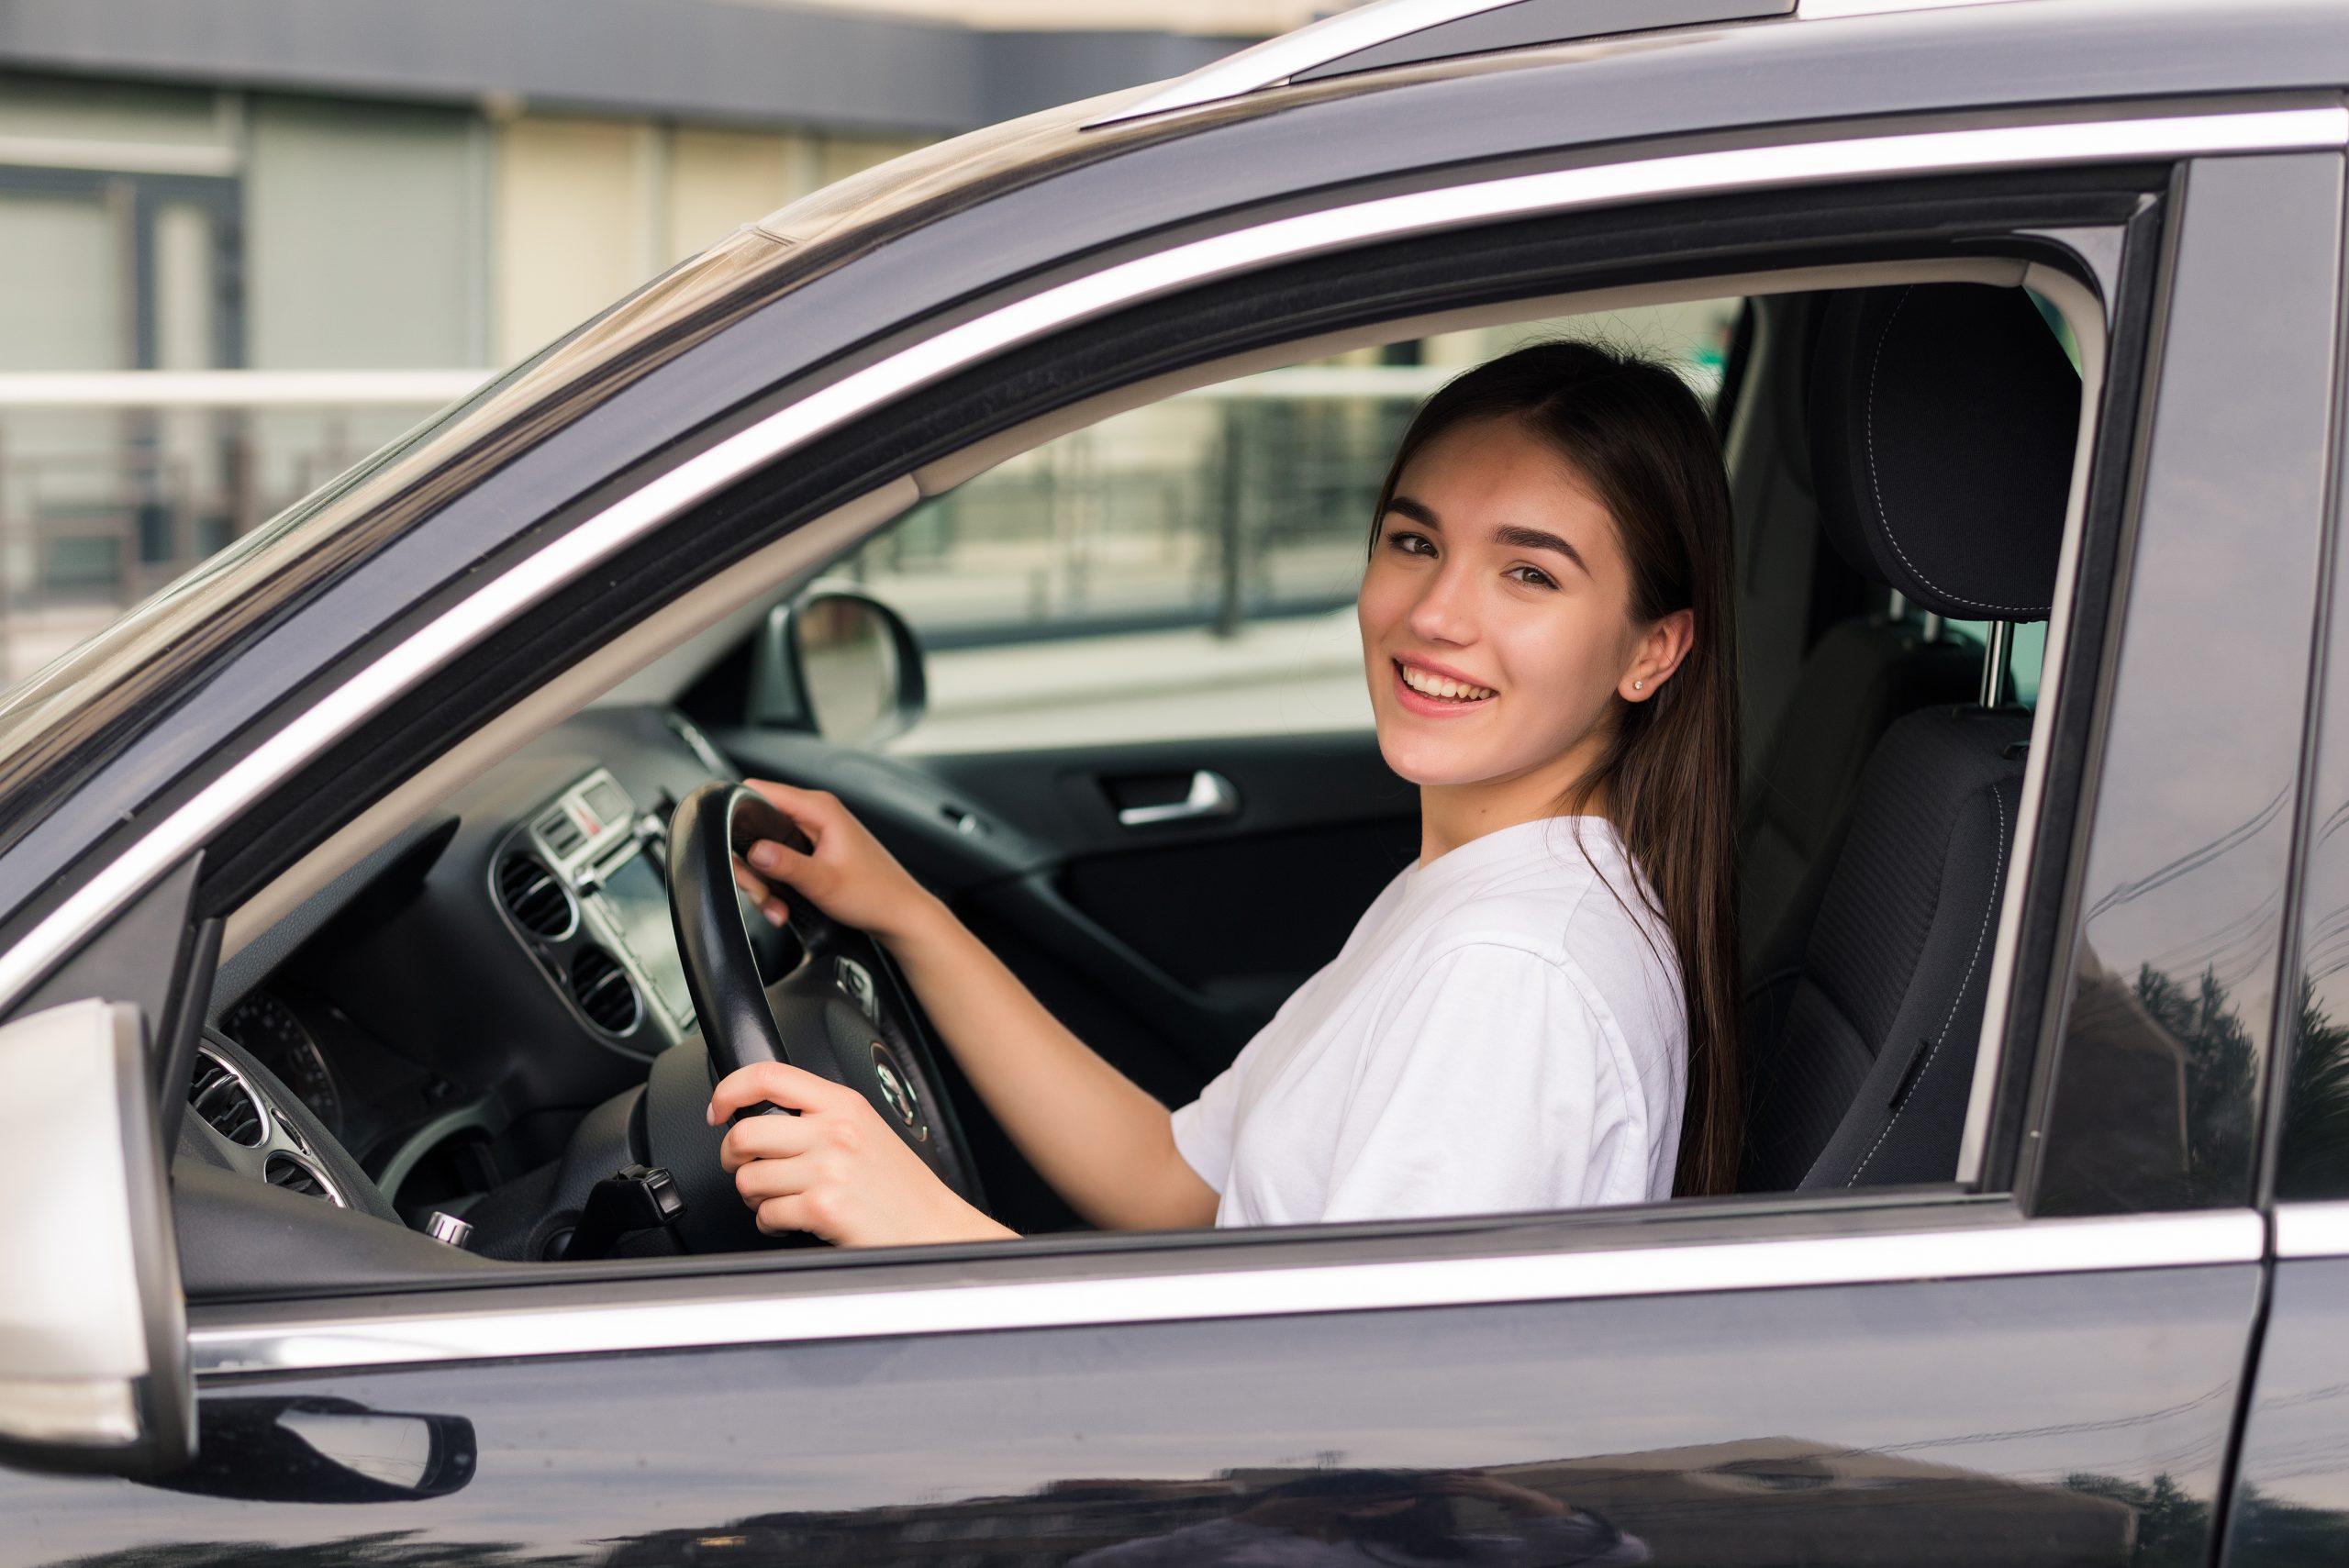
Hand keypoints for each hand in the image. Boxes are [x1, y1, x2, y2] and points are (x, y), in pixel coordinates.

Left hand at [708, 1060, 1014, 1247]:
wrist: (933, 1226)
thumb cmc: (901, 1186)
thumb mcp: (866, 1129)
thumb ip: (821, 1115)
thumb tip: (762, 1116)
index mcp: (843, 1104)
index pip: (769, 1076)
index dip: (729, 1089)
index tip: (718, 1108)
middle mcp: (834, 1131)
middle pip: (745, 1133)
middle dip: (733, 1158)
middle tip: (744, 1167)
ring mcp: (828, 1169)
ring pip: (749, 1178)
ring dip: (754, 1195)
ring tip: (777, 1199)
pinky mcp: (823, 1207)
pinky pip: (766, 1214)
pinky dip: (770, 1222)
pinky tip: (791, 1219)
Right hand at [728, 779, 939, 945]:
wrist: (901, 915)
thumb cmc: (875, 895)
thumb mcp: (824, 882)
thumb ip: (785, 865)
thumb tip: (753, 851)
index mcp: (819, 809)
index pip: (758, 791)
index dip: (737, 816)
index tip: (733, 849)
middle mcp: (814, 815)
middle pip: (756, 827)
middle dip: (751, 865)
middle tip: (761, 893)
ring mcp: (813, 833)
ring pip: (764, 850)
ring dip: (763, 882)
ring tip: (776, 907)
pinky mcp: (812, 852)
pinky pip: (778, 863)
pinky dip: (775, 887)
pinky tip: (783, 907)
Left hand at [1423, 1472, 1570, 1517]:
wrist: (1528, 1501)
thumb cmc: (1518, 1504)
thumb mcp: (1507, 1504)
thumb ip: (1502, 1505)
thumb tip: (1502, 1510)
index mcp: (1482, 1482)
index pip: (1458, 1478)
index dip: (1443, 1478)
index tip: (1429, 1479)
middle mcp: (1478, 1479)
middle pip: (1451, 1476)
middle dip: (1435, 1478)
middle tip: (1418, 1479)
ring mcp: (1479, 1483)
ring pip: (1453, 1481)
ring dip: (1437, 1482)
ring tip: (1422, 1483)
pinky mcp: (1480, 1490)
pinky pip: (1461, 1488)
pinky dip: (1449, 1488)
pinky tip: (1438, 1489)